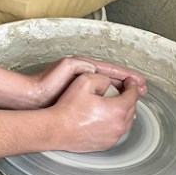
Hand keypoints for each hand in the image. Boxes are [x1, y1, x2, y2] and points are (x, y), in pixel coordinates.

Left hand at [29, 56, 146, 107]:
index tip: (141, 82)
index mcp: (85, 66)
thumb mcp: (70, 67)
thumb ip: (86, 65)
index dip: (128, 76)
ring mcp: (81, 88)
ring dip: (122, 94)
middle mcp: (85, 75)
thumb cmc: (47, 82)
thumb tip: (100, 69)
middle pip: (113, 79)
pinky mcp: (78, 99)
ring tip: (135, 100)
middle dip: (129, 85)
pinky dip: (111, 103)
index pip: (112, 70)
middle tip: (143, 91)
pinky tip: (117, 109)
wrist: (32, 96)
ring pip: (108, 90)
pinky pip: (100, 100)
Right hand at [49, 72, 140, 151]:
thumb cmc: (68, 108)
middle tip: (123, 91)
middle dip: (129, 98)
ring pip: (126, 122)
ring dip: (124, 111)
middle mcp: (119, 125)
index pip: (133, 94)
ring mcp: (113, 137)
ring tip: (116, 104)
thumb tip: (110, 82)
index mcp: (117, 109)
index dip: (131, 85)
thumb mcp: (84, 81)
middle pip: (132, 108)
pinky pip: (117, 132)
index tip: (129, 81)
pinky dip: (116, 123)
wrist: (56, 129)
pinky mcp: (106, 144)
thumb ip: (102, 77)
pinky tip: (107, 118)